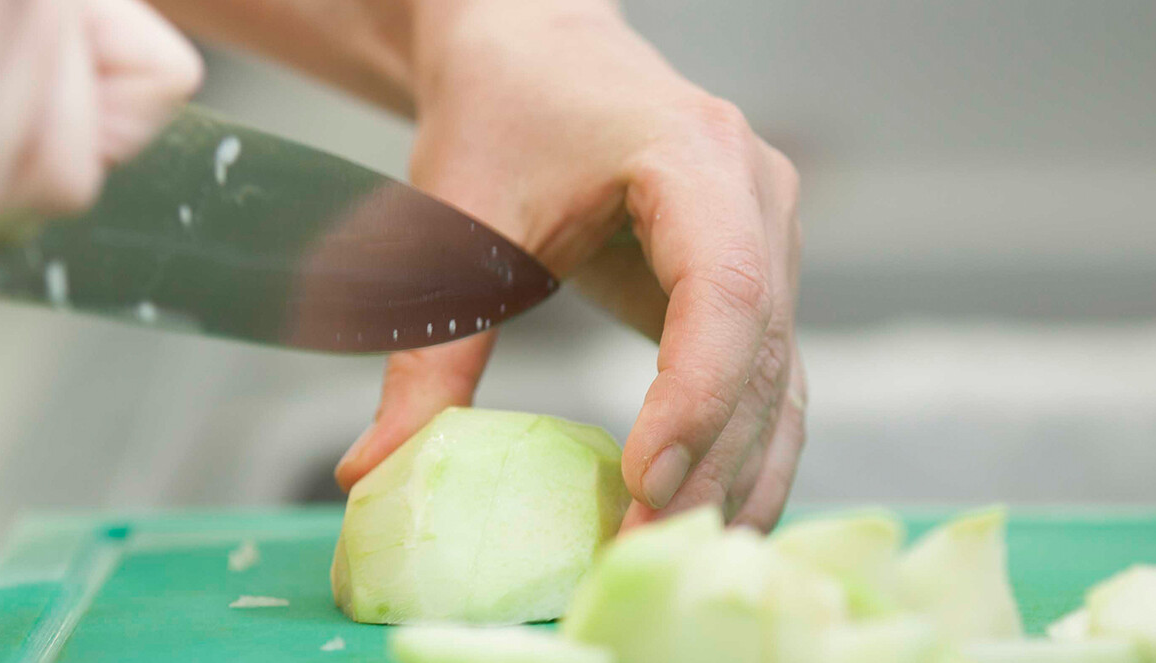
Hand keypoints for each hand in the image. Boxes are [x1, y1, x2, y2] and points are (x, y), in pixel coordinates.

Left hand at [331, 3, 804, 531]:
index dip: (694, 395)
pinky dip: (744, 451)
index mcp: (695, 155)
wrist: (531, 49)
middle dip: (707, 457)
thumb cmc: (498, 112)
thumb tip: (373, 469)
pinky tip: (706, 519)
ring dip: (735, 472)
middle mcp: (758, 194)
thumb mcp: (456, 223)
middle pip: (763, 348)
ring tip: (669, 552)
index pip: (727, 290)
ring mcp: (773, 237)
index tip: (641, 479)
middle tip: (637, 545)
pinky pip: (773, 378)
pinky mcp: (761, 278)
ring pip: (782, 377)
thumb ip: (427, 351)